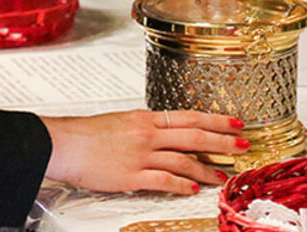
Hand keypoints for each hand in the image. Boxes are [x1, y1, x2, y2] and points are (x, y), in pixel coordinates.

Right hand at [40, 109, 246, 193]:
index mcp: (146, 118)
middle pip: (194, 136)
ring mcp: (141, 155)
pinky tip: (193, 188)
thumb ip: (146, 128)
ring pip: (183, 160)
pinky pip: (163, 180)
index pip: (190, 117)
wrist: (64, 143)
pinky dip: (181, 184)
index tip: (235, 124)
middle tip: (242, 146)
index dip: (216, 121)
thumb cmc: (88, 134)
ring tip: (222, 176)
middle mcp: (147, 134)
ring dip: (207, 169)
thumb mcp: (123, 121)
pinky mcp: (131, 176)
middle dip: (222, 142)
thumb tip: (165, 133)